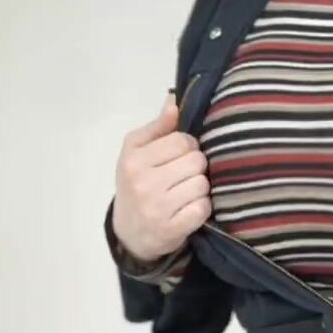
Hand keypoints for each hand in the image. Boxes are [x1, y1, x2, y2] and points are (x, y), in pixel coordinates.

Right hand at [111, 91, 211, 262]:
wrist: (129, 232)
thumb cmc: (136, 183)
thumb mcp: (137, 152)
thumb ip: (158, 127)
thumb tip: (174, 100)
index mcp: (134, 159)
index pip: (182, 140)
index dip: (187, 146)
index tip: (179, 155)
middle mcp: (143, 182)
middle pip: (196, 161)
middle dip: (195, 167)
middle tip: (183, 176)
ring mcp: (157, 208)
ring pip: (202, 184)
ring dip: (199, 188)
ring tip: (185, 193)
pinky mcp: (171, 230)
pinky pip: (203, 209)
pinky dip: (201, 208)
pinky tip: (188, 209)